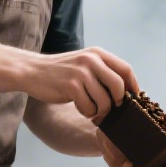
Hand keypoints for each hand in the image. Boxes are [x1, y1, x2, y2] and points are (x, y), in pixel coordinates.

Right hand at [21, 47, 137, 118]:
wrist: (32, 71)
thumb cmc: (61, 72)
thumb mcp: (84, 63)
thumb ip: (103, 71)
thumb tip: (126, 91)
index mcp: (97, 53)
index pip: (126, 69)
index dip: (133, 86)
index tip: (133, 99)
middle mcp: (91, 60)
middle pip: (119, 86)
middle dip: (118, 102)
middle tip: (111, 109)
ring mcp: (81, 73)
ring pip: (105, 101)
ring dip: (100, 111)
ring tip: (92, 110)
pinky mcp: (71, 86)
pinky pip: (89, 108)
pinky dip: (87, 113)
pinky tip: (80, 108)